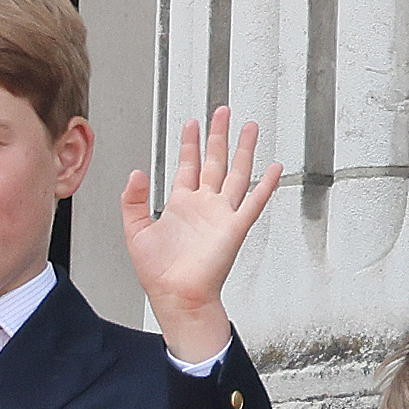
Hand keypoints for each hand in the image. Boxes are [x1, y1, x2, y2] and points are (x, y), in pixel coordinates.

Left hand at [121, 106, 282, 366]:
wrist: (176, 295)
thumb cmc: (158, 272)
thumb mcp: (135, 231)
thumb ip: (134, 201)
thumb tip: (136, 173)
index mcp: (181, 205)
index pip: (189, 165)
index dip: (190, 143)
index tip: (193, 123)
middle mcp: (204, 205)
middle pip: (215, 161)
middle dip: (219, 135)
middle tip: (223, 112)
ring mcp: (221, 215)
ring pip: (236, 173)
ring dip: (243, 150)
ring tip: (250, 127)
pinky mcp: (234, 227)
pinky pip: (253, 202)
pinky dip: (266, 185)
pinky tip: (274, 169)